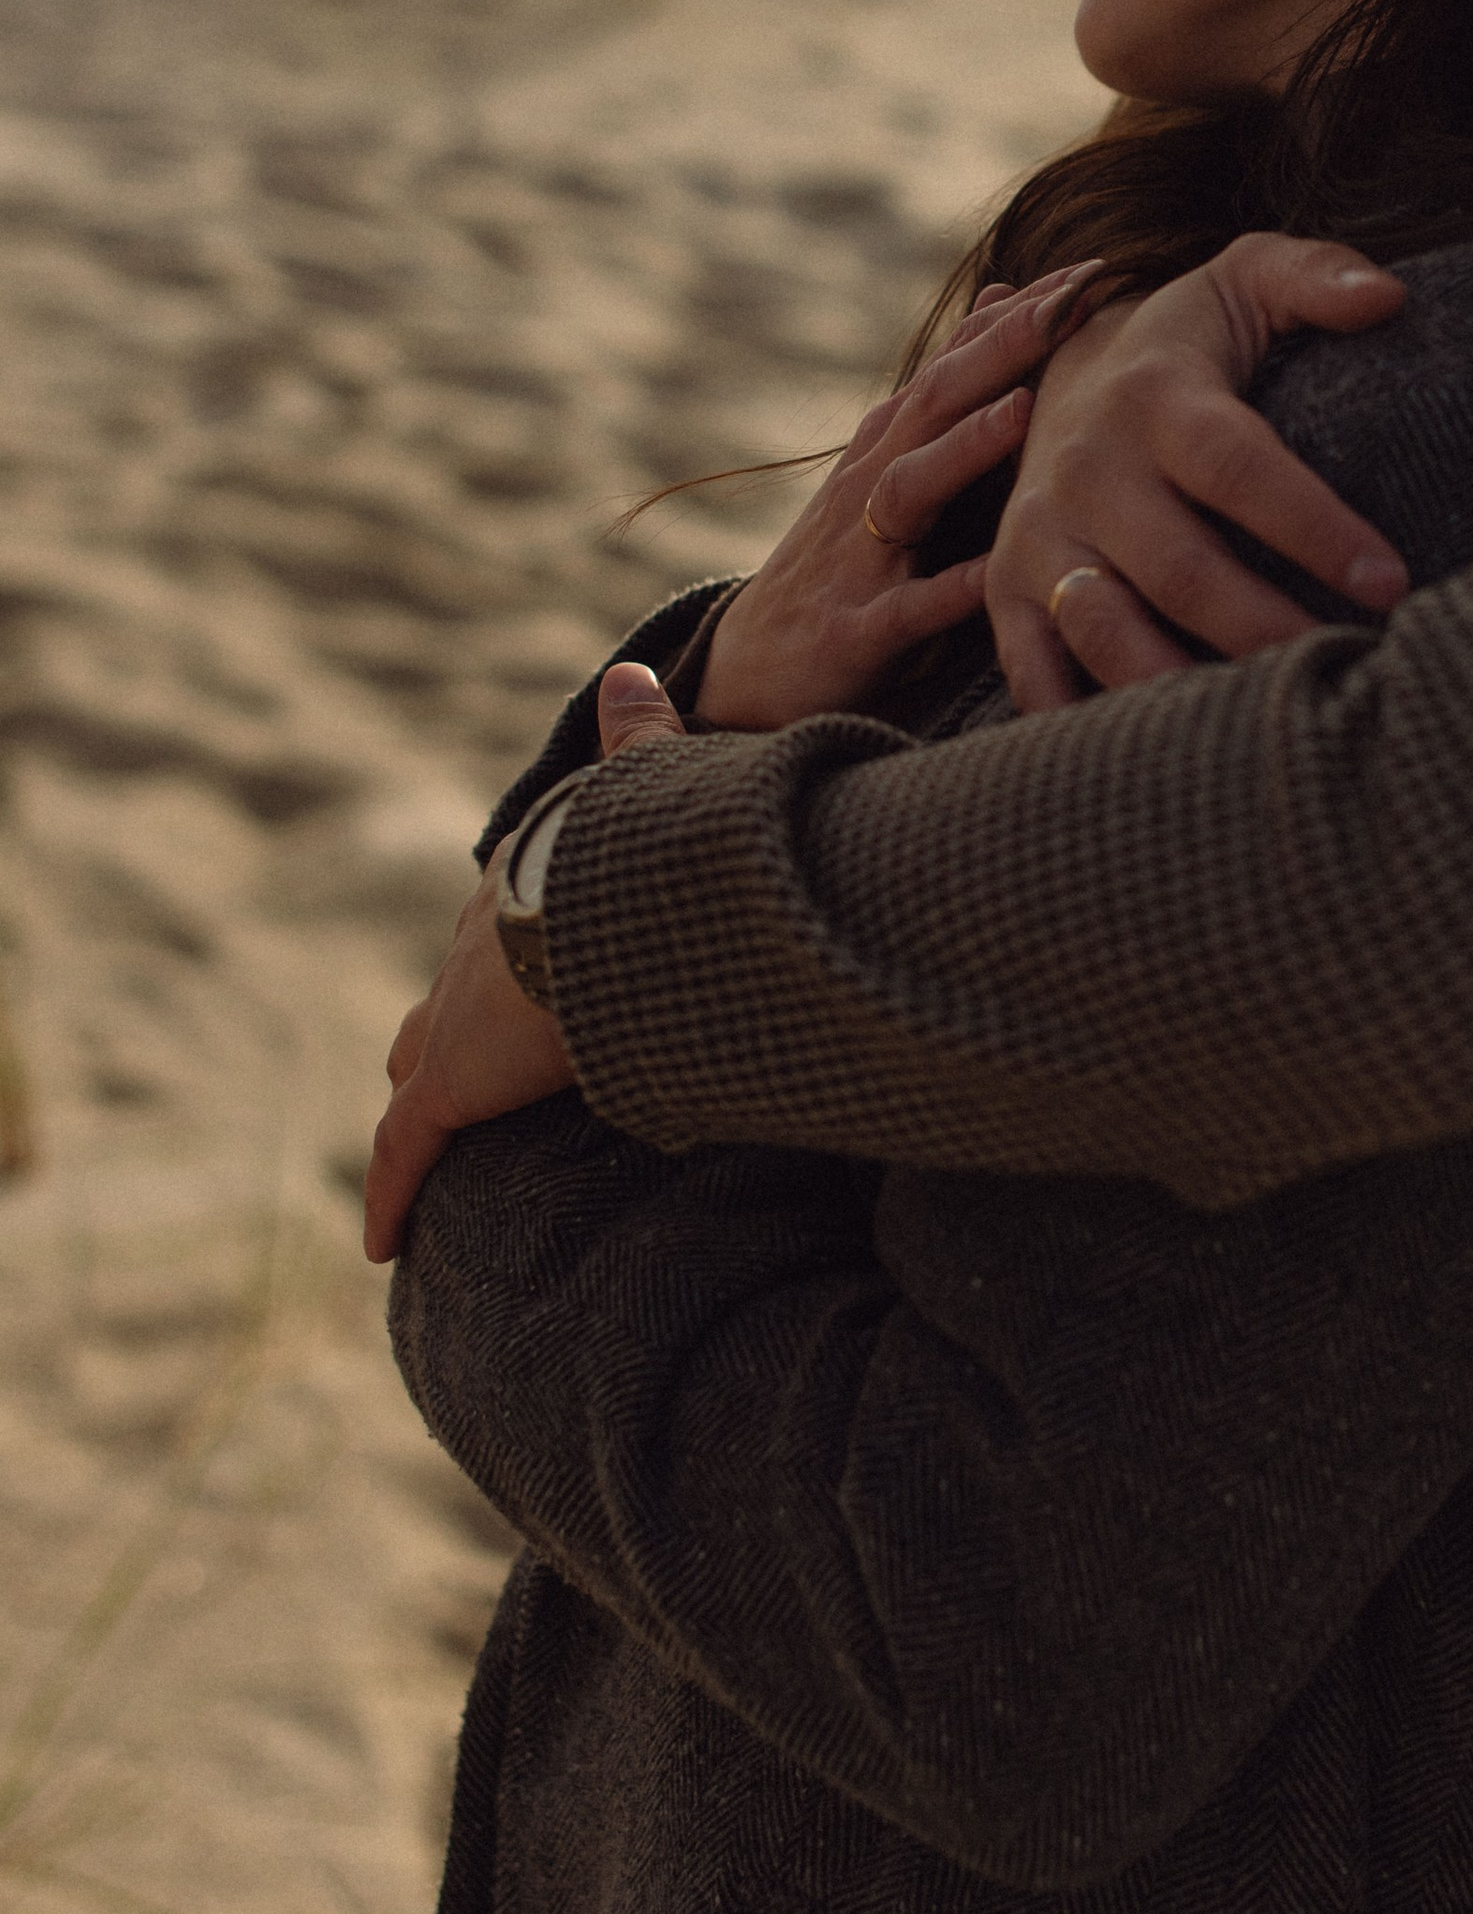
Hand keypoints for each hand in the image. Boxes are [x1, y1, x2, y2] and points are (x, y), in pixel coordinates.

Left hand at [363, 662, 679, 1263]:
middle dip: (440, 1039)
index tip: (502, 988)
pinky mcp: (445, 1086)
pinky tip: (380, 1240)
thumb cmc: (651, 845)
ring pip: (412, 1077)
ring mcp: (450, 1023)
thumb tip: (632, 672)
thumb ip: (644, 740)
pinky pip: (404, 1155)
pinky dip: (391, 1195)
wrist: (615, 899)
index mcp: (522, 891)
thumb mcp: (647, 788)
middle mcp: (470, 954)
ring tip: (417, 1156)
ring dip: (415, 1114)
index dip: (495, 964)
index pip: (493, 934)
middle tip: (444, 1078)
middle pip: (437, 1006)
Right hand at [698, 267, 1099, 728]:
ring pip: (911, 488)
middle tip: (1070, 305)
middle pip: (934, 402)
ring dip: (965, 448)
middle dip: (1001, 350)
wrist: (751, 672)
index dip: (1017, 318)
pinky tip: (997, 573)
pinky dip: (948, 589)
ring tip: (1025, 411)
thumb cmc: (847, 567)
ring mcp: (860, 557)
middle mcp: (871, 486)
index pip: (955, 364)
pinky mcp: (857, 632)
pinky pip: (907, 609)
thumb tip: (1003, 297)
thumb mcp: (895, 469)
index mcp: (889, 447)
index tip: (1090, 273)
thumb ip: (950, 395)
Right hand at [987, 235, 1410, 708]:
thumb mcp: (1245, 280)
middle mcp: (1088, 471)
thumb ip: (1317, 275)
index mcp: (1156, 398)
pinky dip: (1078, 727)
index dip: (1315, 526)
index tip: (1391, 582)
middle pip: (1180, 569)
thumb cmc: (1186, 339)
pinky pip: (1033, 672)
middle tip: (1347, 674)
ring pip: (1105, 632)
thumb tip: (1390, 297)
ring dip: (1180, 692)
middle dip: (1266, 630)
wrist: (1056, 367)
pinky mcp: (1005, 589)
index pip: (1241, 468)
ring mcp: (1041, 536)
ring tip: (1261, 734)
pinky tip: (1157, 767)